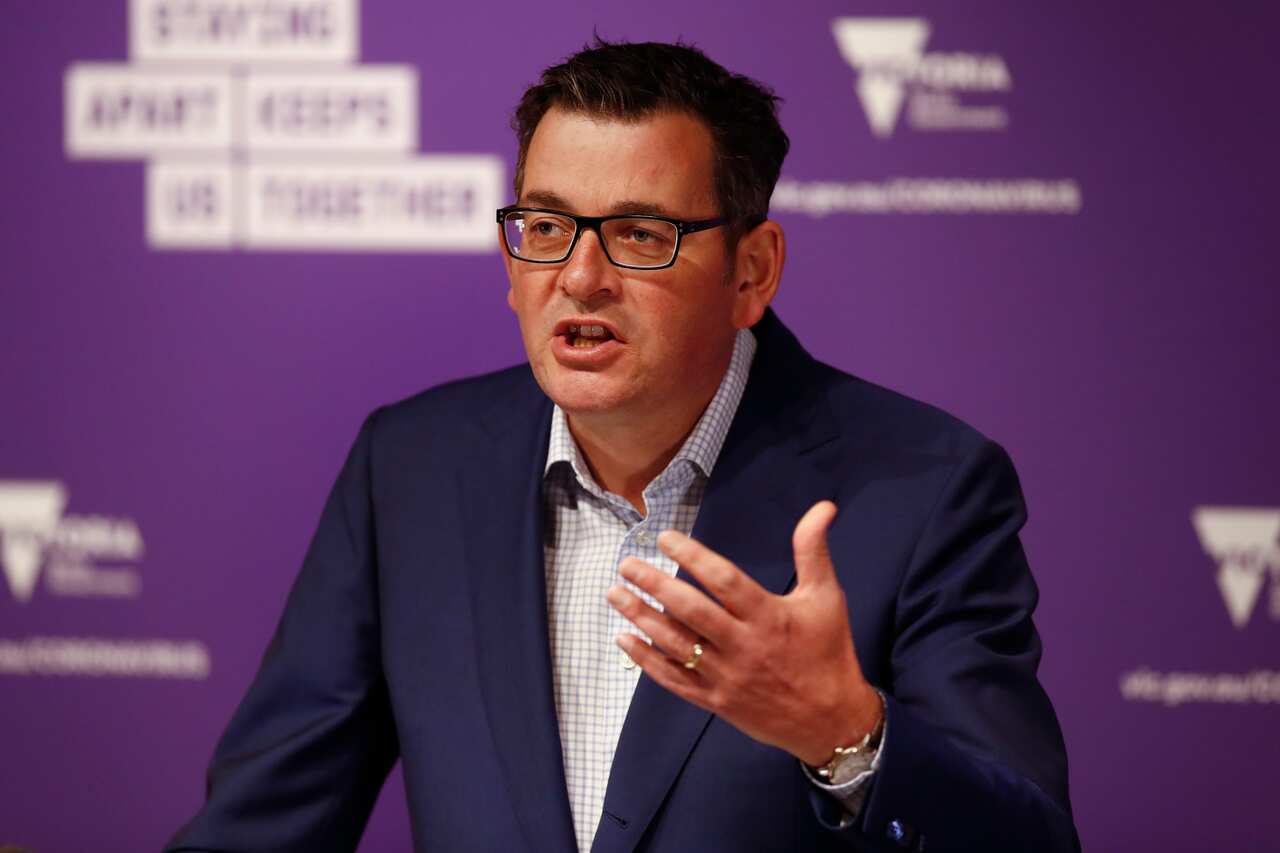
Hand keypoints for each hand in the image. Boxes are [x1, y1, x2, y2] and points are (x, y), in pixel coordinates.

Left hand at [606, 500, 881, 766]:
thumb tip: (823, 506)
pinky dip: (646, 660)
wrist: (831, 721)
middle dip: (654, 584)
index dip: (692, 556)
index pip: (723, 580)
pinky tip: (624, 639)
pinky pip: (674, 679)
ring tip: (615, 594)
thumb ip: (814, 550)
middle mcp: (743, 646)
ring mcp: (726, 676)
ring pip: (675, 644)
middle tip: (626, 564)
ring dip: (641, 617)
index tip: (665, 537)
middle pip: (690, 611)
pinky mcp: (715, 701)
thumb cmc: (828, 652)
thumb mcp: (827, 597)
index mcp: (769, 617)